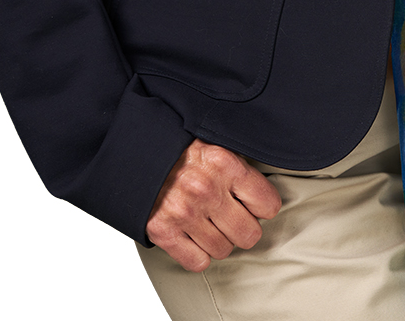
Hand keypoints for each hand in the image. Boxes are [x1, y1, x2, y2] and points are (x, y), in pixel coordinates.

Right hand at [146, 138, 281, 272]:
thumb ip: (239, 165)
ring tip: (208, 222)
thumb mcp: (215, 142)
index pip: (267, 205)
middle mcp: (206, 189)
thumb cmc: (180, 147)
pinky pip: (198, 262)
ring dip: (219, 240)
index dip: (262, 207)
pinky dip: (198, 254)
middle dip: (243, 228)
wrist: (137, 150)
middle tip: (231, 216)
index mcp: (224, 163)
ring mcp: (184, 212)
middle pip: (249, 234)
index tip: (252, 204)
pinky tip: (193, 236)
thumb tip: (264, 191)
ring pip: (224, 250)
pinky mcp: (163, 231)